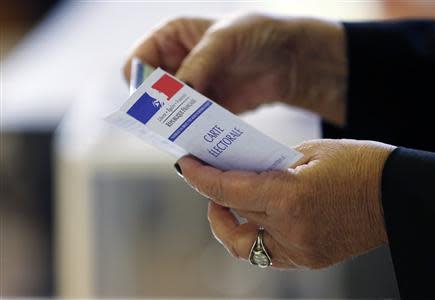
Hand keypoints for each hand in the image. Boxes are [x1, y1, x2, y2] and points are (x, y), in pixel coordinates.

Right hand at [124, 14, 346, 124]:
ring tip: (187, 131)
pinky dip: (195, 130)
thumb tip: (178, 91)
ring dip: (177, 122)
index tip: (154, 100)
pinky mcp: (208, 108)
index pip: (137, 63)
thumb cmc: (256, 33)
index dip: (141, 82)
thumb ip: (198, 64)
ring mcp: (192, 88)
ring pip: (171, 111)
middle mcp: (177, 64)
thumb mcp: (224, 40)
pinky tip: (202, 135)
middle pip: (151, 92)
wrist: (289, 57)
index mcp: (170, 38)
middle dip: (157, 107)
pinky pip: (193, 123)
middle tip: (169, 122)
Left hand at [176, 139, 395, 268]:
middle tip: (207, 177)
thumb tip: (243, 170)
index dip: (200, 177)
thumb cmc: (357, 165)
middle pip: (232, 216)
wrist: (396, 194)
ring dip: (227, 224)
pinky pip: (266, 252)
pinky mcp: (308, 258)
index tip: (185, 165)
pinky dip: (253, 234)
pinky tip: (255, 217)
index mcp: (288, 196)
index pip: (227, 190)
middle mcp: (289, 229)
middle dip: (212, 196)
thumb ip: (270, 165)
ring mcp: (299, 250)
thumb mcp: (308, 154)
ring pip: (243, 245)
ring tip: (225, 205)